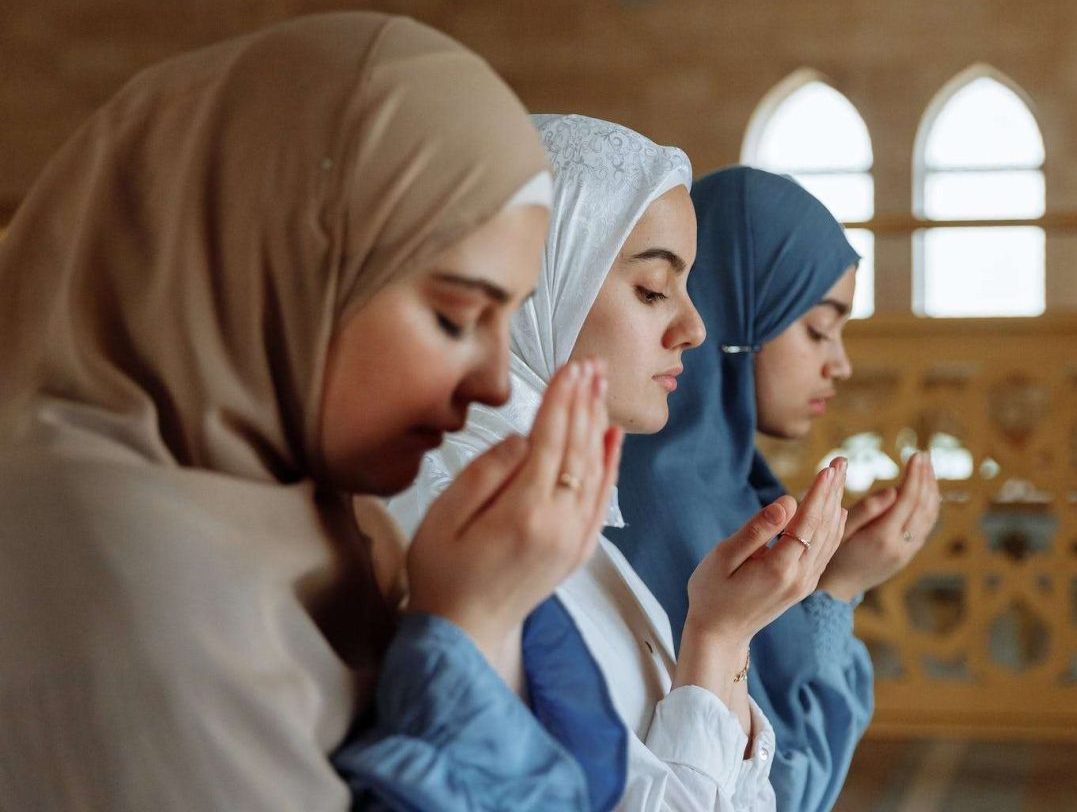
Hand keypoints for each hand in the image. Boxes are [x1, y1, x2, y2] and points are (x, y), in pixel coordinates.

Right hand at [406, 359, 622, 666]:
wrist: (465, 633)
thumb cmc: (442, 573)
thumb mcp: (444, 518)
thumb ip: (485, 474)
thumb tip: (523, 439)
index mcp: (524, 515)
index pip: (551, 442)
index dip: (561, 401)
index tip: (568, 367)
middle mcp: (560, 526)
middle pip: (579, 450)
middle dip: (584, 401)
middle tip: (589, 363)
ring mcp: (575, 539)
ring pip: (596, 469)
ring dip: (598, 423)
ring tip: (599, 384)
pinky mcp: (579, 549)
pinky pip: (603, 498)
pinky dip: (610, 463)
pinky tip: (611, 435)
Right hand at [675, 458, 848, 695]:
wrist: (718, 634)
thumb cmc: (712, 592)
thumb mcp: (723, 557)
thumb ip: (756, 529)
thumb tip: (786, 502)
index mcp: (779, 568)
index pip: (806, 523)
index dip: (817, 494)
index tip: (827, 468)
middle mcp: (800, 577)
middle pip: (824, 527)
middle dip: (832, 492)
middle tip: (840, 461)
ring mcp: (804, 583)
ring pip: (829, 539)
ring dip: (836, 505)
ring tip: (839, 477)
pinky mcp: (803, 585)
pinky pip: (826, 551)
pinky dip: (834, 528)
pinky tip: (838, 512)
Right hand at [818, 450, 939, 601]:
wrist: (837, 588)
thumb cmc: (831, 554)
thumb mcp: (839, 529)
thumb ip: (867, 510)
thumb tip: (894, 490)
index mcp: (882, 537)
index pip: (907, 500)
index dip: (914, 475)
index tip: (915, 455)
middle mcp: (900, 546)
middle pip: (923, 506)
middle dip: (926, 478)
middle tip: (924, 456)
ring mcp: (907, 552)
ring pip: (929, 516)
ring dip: (931, 490)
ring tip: (927, 469)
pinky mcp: (908, 555)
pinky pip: (926, 526)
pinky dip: (929, 505)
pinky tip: (926, 492)